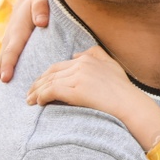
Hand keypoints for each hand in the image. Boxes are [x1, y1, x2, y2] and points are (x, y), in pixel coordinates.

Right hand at [0, 0, 50, 104]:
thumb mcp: (41, 0)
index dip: (9, 65)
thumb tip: (42, 22)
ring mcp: (7, 50)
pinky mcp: (10, 54)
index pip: (12, 52)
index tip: (7, 79)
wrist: (30, 0)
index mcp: (17, 35)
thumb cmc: (39, 1)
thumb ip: (41, 9)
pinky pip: (2, 71)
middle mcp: (8, 44)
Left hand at [24, 44, 159, 137]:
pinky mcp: (76, 90)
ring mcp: (78, 77)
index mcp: (88, 58)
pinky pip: (52, 91)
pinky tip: (38, 103)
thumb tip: (77, 54)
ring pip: (49, 82)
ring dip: (36, 92)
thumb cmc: (124, 91)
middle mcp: (82, 64)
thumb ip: (97, 54)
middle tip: (29, 93)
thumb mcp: (113, 66)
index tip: (39, 84)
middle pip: (51, 73)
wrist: (131, 105)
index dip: (46, 75)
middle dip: (37, 83)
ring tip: (30, 100)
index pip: (59, 66)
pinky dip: (41, 97)